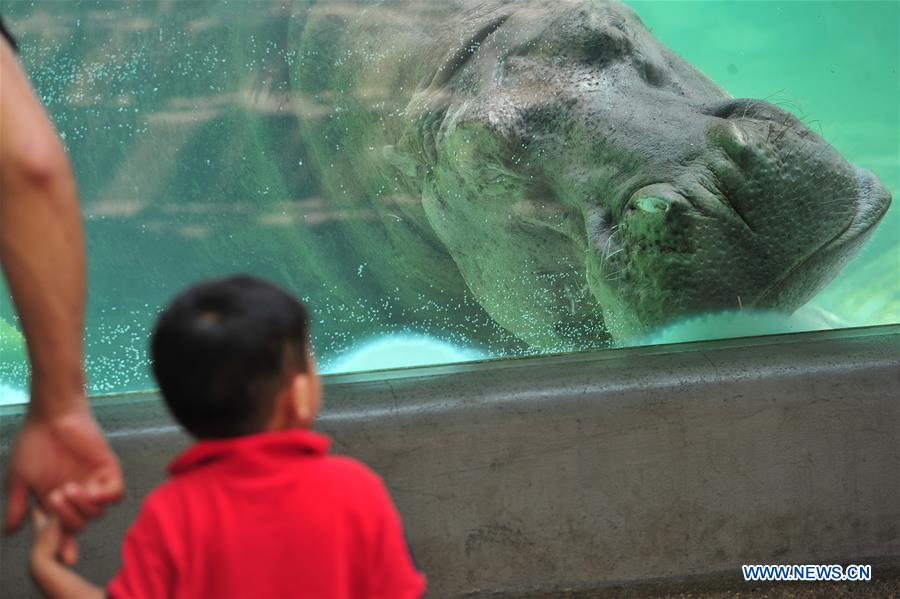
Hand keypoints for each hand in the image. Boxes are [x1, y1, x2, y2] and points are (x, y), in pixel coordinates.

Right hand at [5, 400, 122, 562]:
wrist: (50, 416)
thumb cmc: (33, 442)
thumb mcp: (19, 478)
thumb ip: (17, 504)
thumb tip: (10, 531)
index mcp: (56, 500)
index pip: (63, 530)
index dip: (65, 545)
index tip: (65, 559)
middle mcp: (77, 495)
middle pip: (80, 525)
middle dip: (67, 519)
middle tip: (54, 498)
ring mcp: (94, 482)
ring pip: (97, 513)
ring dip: (81, 507)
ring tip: (66, 489)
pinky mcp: (108, 469)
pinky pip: (115, 494)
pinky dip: (102, 497)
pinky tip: (87, 489)